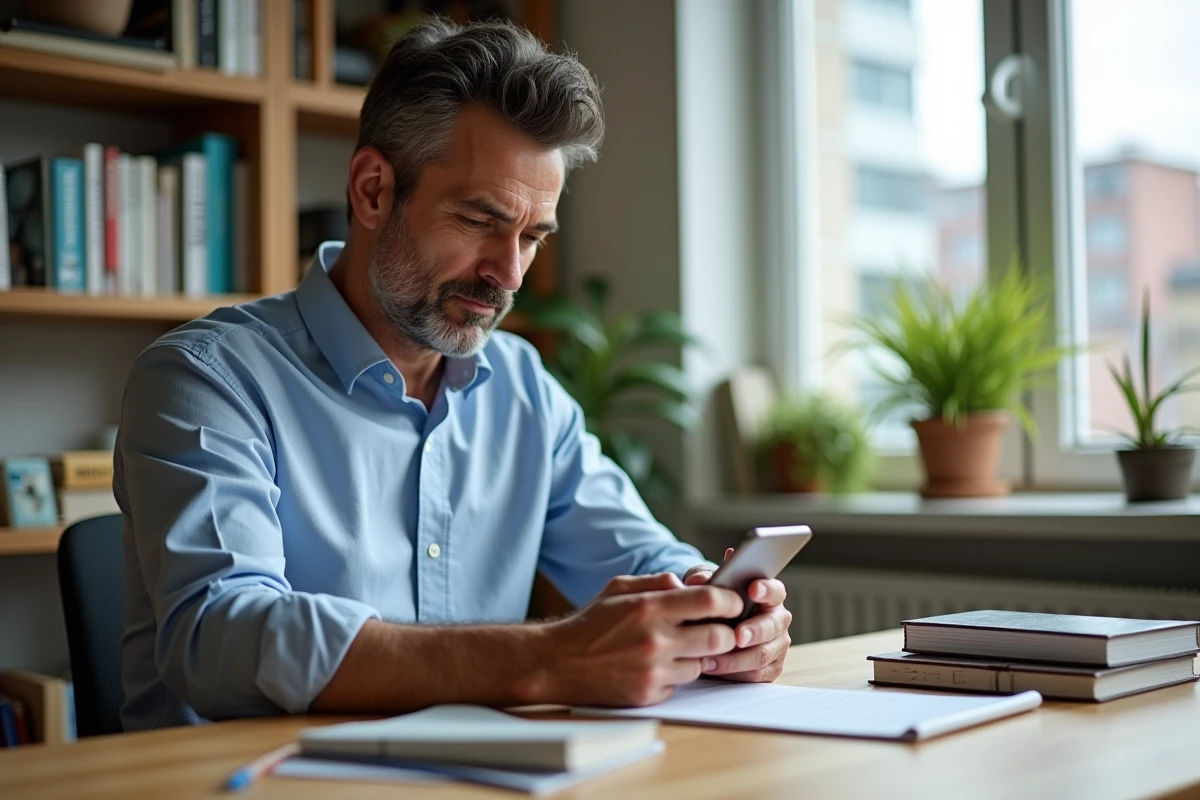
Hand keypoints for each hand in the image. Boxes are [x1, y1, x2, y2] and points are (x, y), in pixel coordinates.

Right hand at [539, 573, 743, 706]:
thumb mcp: (619, 588)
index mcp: (649, 607)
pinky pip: (681, 684)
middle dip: (727, 632)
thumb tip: (688, 585)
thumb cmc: (591, 623)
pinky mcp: (648, 695)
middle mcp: (655, 640)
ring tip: (680, 646)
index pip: (710, 600)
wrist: (557, 663)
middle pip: (719, 637)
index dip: (730, 600)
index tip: (734, 601)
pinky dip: (677, 675)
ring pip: (703, 664)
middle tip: (721, 628)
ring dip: (699, 655)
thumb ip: (657, 582)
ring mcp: (653, 671)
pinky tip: (658, 666)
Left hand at [683, 548, 791, 682]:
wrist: (712, 632)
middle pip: (772, 626)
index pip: (775, 591)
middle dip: (754, 631)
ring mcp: (777, 646)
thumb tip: (697, 581)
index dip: (766, 590)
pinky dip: (733, 673)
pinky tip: (713, 668)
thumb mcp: (708, 588)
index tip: (752, 590)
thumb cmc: (716, 606)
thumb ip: (704, 580)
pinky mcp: (770, 669)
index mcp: (769, 596)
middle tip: (737, 636)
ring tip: (710, 658)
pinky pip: (755, 675)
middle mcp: (778, 620)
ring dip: (735, 659)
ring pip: (762, 655)